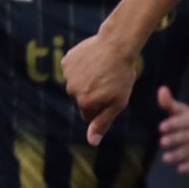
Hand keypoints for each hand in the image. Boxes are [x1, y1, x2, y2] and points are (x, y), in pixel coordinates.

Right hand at [63, 30, 138, 144]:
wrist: (117, 44)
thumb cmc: (122, 75)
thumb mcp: (118, 103)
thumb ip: (103, 123)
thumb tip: (92, 143)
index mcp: (85, 103)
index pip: (90, 114)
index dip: (103, 106)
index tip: (112, 94)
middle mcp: (72, 91)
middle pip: (82, 99)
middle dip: (93, 93)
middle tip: (108, 79)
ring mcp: (68, 75)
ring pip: (77, 84)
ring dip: (87, 79)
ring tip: (102, 69)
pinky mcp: (66, 61)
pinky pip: (73, 70)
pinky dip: (81, 66)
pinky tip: (93, 60)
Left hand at [157, 86, 188, 173]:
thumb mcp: (184, 112)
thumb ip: (170, 103)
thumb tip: (161, 89)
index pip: (186, 121)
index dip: (175, 124)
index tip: (161, 127)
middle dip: (177, 138)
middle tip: (162, 142)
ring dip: (180, 154)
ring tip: (165, 158)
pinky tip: (180, 170)